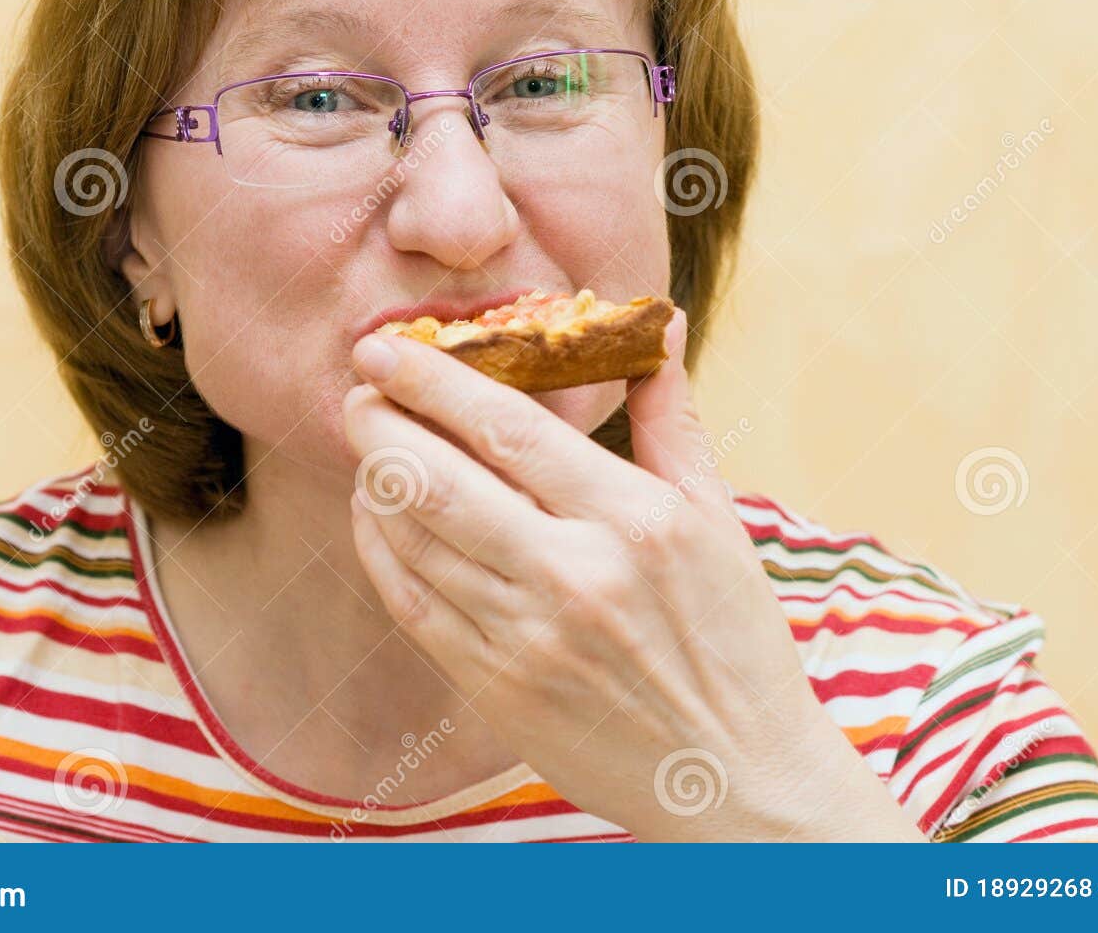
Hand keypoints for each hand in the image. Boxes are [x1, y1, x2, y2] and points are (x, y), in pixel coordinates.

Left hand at [342, 310, 917, 840]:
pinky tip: (378, 517)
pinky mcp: (498, 689)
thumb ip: (673, 417)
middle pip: (440, 480)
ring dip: (375, 481)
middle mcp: (577, 575)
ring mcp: (530, 638)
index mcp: (637, 520)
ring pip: (416, 540)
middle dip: (381, 423)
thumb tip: (661, 321)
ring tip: (368, 444)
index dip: (435, 382)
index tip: (386, 348)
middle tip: (357, 388)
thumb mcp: (720, 519)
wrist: (740, 777)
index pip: (510, 430)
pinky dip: (382, 551)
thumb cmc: (735, 639)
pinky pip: (413, 605)